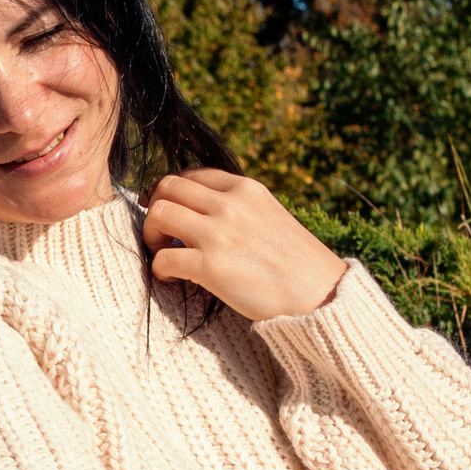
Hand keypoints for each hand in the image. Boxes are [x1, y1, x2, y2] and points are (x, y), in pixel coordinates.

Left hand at [141, 169, 348, 321]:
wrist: (319, 295)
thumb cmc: (295, 262)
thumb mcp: (270, 216)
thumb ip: (239, 208)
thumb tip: (202, 211)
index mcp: (246, 189)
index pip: (191, 174)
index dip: (171, 192)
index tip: (168, 210)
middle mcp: (231, 205)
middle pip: (167, 187)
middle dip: (154, 209)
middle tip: (161, 235)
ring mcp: (220, 234)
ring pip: (158, 215)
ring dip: (151, 235)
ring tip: (163, 253)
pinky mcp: (211, 266)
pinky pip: (164, 259)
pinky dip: (159, 269)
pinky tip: (172, 279)